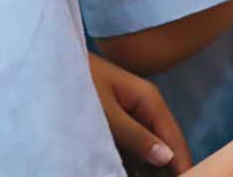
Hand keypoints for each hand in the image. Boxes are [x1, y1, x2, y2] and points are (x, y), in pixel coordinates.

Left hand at [89, 52, 191, 173]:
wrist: (49, 67)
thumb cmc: (78, 83)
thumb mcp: (106, 113)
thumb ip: (136, 136)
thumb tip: (168, 158)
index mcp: (150, 101)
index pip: (175, 141)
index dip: (183, 167)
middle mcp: (145, 109)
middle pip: (164, 148)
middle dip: (164, 171)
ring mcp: (131, 117)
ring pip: (147, 152)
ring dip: (147, 170)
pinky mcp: (116, 126)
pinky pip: (130, 151)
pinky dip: (131, 165)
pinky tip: (123, 173)